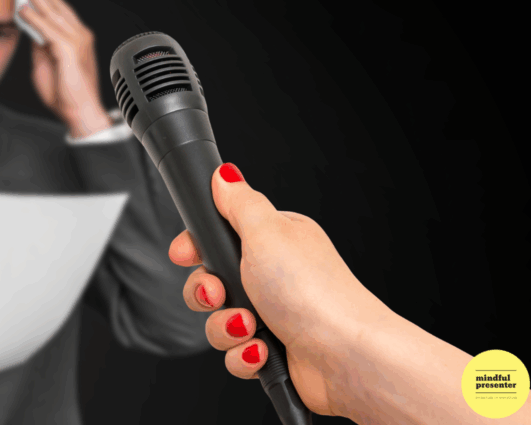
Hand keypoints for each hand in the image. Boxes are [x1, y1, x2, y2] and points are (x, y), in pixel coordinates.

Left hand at [16, 0, 111, 137]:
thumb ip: (39, 43)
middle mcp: (79, 34)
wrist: (80, 114)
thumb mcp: (46, 62)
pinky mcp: (71, 52)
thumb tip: (28, 27)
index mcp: (75, 35)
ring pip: (53, 12)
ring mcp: (77, 41)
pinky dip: (35, 19)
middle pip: (56, 3)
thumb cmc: (65, 93)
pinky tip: (22, 9)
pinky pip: (49, 30)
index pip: (57, 6)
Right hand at [169, 163, 389, 418]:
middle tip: (220, 293)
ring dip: (226, 328)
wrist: (344, 355)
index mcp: (272, 241)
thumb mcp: (266, 232)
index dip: (195, 248)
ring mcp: (272, 314)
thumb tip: (225, 175)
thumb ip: (239, 203)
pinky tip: (261, 350)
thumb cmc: (313, 291)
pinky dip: (243, 355)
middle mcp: (272, 276)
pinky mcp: (273, 349)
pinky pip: (235, 354)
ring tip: (250, 327)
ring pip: (218, 321)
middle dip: (207, 294)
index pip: (218, 238)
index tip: (185, 255)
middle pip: (209, 282)